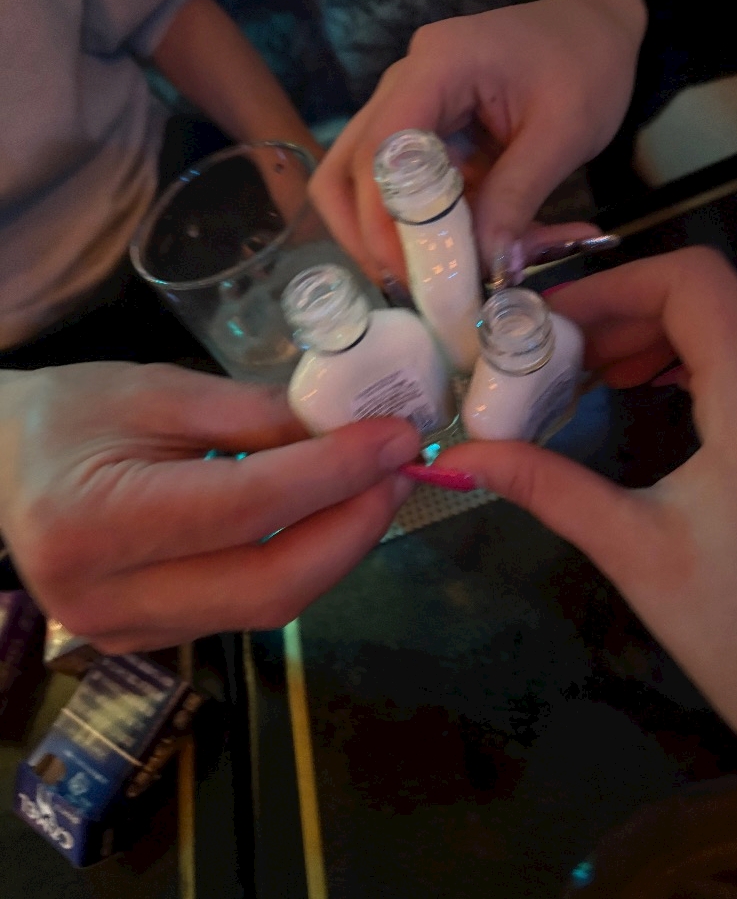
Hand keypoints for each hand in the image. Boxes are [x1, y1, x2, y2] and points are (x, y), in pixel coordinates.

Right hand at [0, 362, 419, 651]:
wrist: (3, 467)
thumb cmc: (70, 414)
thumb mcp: (157, 390)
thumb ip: (254, 416)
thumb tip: (349, 434)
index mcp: (94, 523)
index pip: (245, 507)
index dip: (334, 474)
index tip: (397, 438)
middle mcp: (106, 599)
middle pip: (268, 585)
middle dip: (354, 529)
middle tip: (401, 472)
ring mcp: (125, 635)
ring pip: (267, 608)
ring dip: (336, 551)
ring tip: (374, 491)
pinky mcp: (148, 643)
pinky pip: (246, 611)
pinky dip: (299, 567)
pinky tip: (325, 522)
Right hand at [310, 0, 646, 284]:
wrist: (595, 28)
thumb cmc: (587, 66)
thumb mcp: (564, 134)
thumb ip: (518, 198)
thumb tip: (487, 268)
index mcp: (438, 66)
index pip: (380, 151)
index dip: (385, 220)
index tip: (413, 273)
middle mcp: (403, 84)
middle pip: (345, 170)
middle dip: (368, 238)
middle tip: (406, 287)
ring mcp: (403, 107)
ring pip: (355, 183)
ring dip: (379, 237)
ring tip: (418, 281)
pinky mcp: (417, 133)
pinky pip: (394, 188)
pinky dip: (415, 229)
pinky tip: (451, 256)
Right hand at [431, 247, 736, 742]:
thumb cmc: (736, 626)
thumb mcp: (634, 549)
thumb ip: (546, 488)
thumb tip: (458, 458)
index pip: (692, 283)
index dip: (613, 286)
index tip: (546, 326)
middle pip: (704, 296)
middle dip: (620, 311)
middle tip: (551, 353)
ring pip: (724, 322)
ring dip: (651, 331)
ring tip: (586, 372)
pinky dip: (684, 355)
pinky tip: (640, 387)